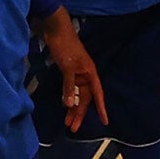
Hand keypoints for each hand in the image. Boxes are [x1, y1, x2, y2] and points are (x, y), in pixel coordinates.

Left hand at [38, 8, 108, 135]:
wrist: (54, 29)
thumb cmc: (65, 46)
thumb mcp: (68, 67)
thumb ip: (69, 86)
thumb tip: (69, 105)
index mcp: (90, 72)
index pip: (97, 93)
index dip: (101, 107)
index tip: (105, 121)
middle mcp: (85, 74)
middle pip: (85, 97)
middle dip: (80, 113)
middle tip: (72, 128)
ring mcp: (76, 73)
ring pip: (76, 94)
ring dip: (72, 107)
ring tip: (66, 122)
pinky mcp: (67, 70)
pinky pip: (70, 89)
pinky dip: (67, 97)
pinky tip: (64, 105)